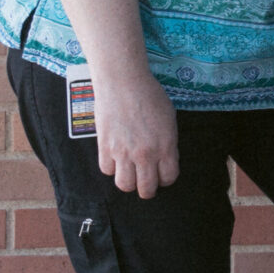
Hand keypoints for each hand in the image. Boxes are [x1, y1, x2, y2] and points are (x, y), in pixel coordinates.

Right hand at [95, 71, 181, 197]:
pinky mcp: (104, 148)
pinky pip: (107, 170)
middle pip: (146, 188)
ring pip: (125, 185)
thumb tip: (164, 159)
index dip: (166, 179)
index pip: (168, 178)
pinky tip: (116, 159)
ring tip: (131, 173)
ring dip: (129, 182)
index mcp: (165, 145)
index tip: (163, 174)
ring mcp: (123, 152)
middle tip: (146, 183)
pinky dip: (111, 168)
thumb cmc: (150, 96)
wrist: (123, 83)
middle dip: (148, 189)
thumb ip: (167, 142)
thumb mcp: (169, 119)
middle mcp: (145, 153)